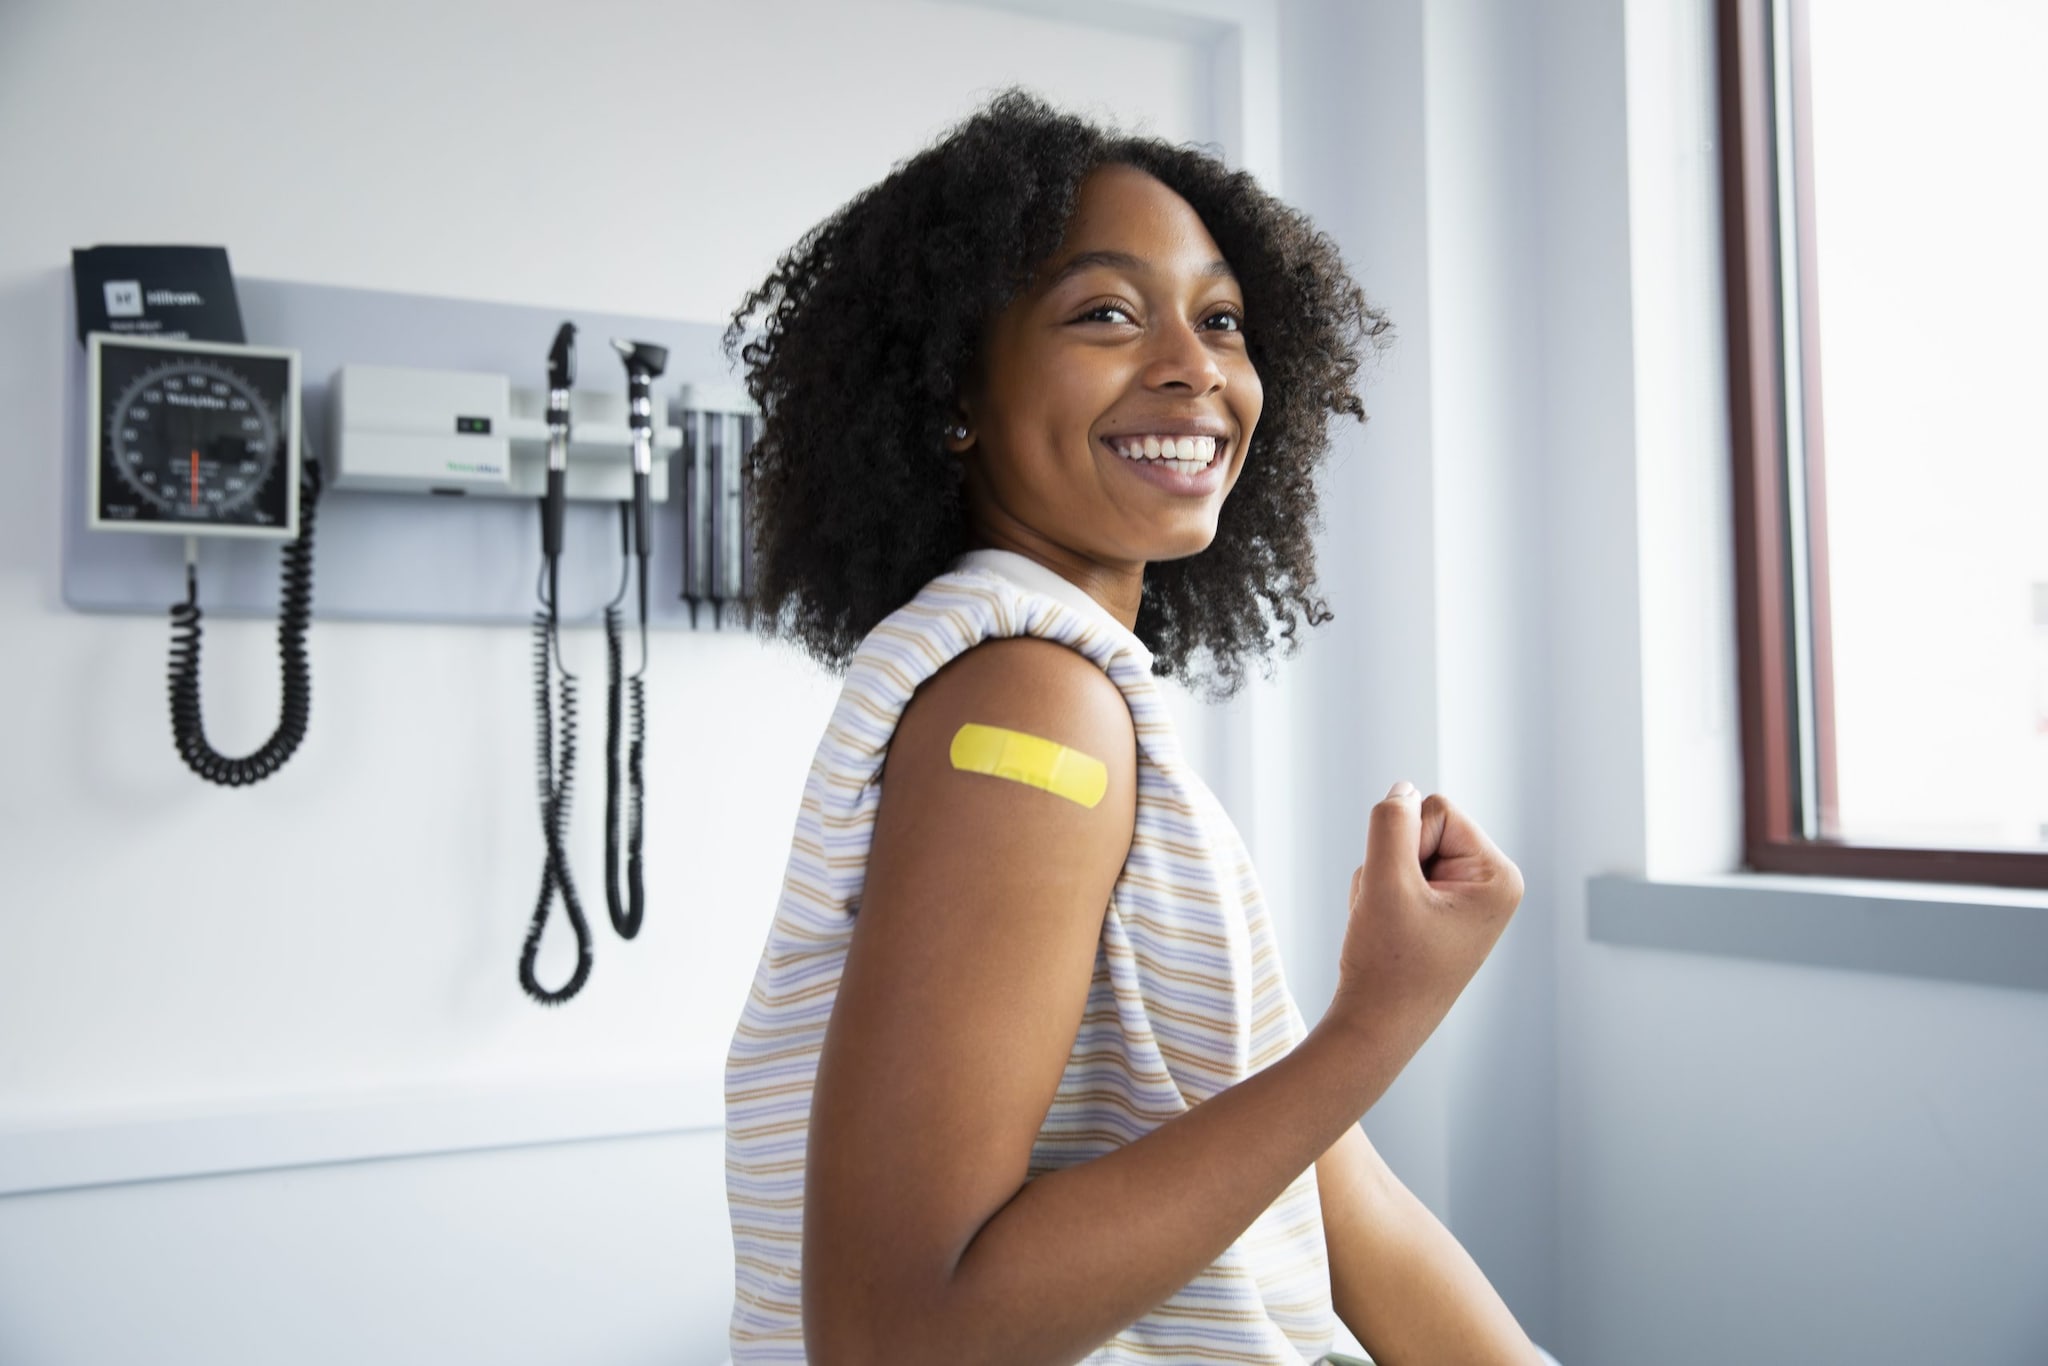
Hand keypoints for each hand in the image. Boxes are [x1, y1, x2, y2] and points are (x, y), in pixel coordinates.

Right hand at [1324, 781, 1524, 1057]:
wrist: (1374, 1029)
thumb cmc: (1387, 965)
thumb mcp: (1384, 882)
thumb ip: (1391, 823)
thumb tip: (1403, 788)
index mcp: (1499, 876)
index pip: (1436, 810)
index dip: (1402, 843)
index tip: (1403, 897)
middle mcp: (1493, 884)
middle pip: (1422, 827)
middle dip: (1390, 864)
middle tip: (1391, 916)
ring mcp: (1468, 899)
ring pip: (1402, 851)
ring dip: (1380, 882)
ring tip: (1388, 927)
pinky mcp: (1444, 910)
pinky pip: (1399, 874)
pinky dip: (1380, 897)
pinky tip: (1386, 932)